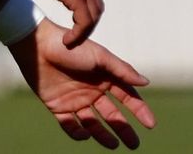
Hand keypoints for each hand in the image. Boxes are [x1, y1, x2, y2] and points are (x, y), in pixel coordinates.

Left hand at [7, 19, 155, 148]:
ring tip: (113, 146)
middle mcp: (94, 91)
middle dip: (123, 129)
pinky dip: (77, 132)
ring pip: (93, 123)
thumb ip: (122, 71)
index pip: (127, 98)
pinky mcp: (58, 108)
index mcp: (107, 78)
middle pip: (112, 114)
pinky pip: (70, 125)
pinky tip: (85, 136)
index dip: (139, 111)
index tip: (150, 124)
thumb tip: (146, 82)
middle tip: (134, 144)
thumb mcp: (102, 58)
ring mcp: (76, 101)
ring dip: (103, 135)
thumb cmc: (74, 48)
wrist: (41, 48)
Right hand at [14, 0, 104, 45]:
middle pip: (97, 6)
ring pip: (94, 16)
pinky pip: (85, 21)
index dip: (85, 11)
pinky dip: (79, 34)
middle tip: (75, 37)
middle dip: (88, 24)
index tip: (74, 23)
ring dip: (84, 33)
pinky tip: (67, 41)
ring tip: (70, 42)